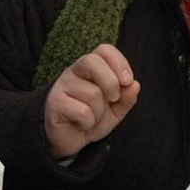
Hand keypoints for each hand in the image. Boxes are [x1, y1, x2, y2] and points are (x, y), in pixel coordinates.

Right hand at [44, 44, 139, 158]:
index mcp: (91, 68)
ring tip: (92, 118)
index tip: (128, 81)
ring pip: (93, 93)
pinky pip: (82, 111)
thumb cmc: (92, 118)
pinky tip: (82, 124)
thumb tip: (134, 85)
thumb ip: (127, 98)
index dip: (119, 62)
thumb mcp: (115, 109)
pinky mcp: (55, 103)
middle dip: (111, 82)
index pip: (104, 50)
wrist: (69, 139)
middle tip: (114, 99)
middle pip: (92, 61)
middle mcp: (74, 72)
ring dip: (100, 112)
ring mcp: (62, 86)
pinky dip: (89, 122)